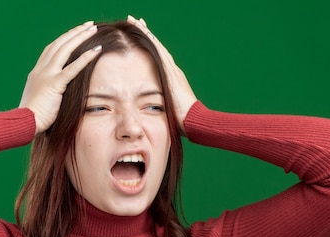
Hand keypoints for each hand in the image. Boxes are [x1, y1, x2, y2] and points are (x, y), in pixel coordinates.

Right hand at [19, 21, 100, 134]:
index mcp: (37, 72)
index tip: (75, 34)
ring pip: (65, 50)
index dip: (64, 40)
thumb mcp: (39, 100)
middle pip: (59, 44)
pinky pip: (72, 68)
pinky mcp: (54, 84)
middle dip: (74, 33)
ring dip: (80, 37)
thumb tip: (57, 97)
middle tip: (88, 25)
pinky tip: (96, 50)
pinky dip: (85, 58)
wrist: (24, 123)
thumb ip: (49, 93)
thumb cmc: (32, 118)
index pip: (51, 49)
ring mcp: (47, 75)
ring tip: (93, 29)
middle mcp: (41, 69)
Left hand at [127, 15, 196, 134]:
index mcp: (173, 80)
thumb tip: (149, 115)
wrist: (194, 121)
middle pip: (158, 49)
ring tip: (135, 21)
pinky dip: (150, 39)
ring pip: (157, 46)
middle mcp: (173, 71)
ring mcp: (173, 70)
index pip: (159, 60)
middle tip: (137, 22)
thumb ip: (160, 109)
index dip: (150, 48)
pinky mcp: (170, 71)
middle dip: (147, 35)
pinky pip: (158, 50)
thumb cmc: (181, 122)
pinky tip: (141, 29)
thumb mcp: (168, 112)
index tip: (140, 37)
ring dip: (146, 33)